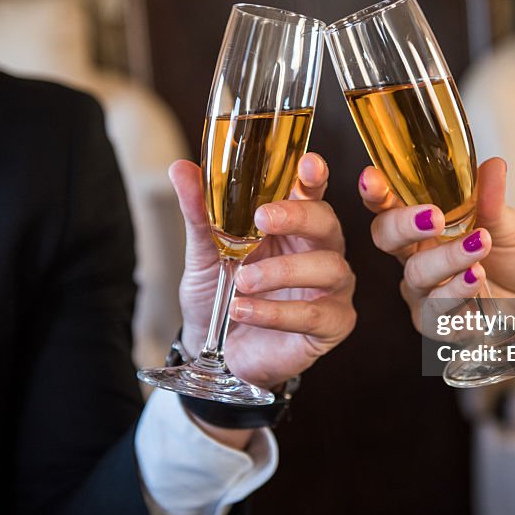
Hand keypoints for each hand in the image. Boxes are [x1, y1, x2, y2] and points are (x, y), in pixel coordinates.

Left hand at [170, 153, 355, 389]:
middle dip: (299, 216)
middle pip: (327, 222)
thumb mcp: (204, 251)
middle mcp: (321, 250)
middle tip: (263, 218)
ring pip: (327, 268)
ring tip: (242, 282)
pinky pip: (314, 313)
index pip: (312, 191)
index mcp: (295, 224)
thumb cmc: (220, 293)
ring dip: (281, 271)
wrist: (217, 349)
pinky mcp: (332, 323)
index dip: (314, 176)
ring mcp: (332, 287)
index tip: (307, 165)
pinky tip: (245, 310)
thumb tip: (182, 169)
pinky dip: (276, 312)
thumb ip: (200, 211)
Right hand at [359, 157, 514, 331]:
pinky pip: (437, 310)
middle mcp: (414, 258)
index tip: (372, 177)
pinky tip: (476, 277)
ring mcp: (422, 292)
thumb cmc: (513, 260)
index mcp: (422, 227)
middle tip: (433, 217)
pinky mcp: (437, 325)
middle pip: (385, 239)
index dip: (375, 193)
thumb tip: (492, 165)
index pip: (388, 206)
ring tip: (479, 244)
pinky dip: (458, 291)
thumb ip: (491, 199)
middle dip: (403, 225)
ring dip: (447, 259)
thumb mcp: (507, 224)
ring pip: (416, 275)